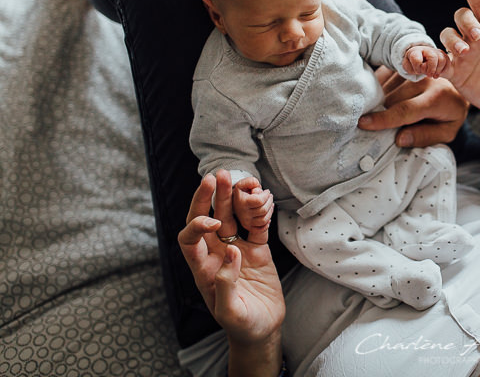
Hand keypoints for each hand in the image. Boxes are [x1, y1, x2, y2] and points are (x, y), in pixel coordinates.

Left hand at [178, 170, 284, 345]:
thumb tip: (230, 252)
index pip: (189, 238)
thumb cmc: (242, 326)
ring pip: (232, 216)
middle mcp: (217, 254)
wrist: (263, 329)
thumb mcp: (229, 312)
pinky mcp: (258, 250)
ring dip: (232, 197)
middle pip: (209, 218)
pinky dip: (260, 211)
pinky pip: (257, 226)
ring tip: (238, 177)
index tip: (213, 222)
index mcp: (203, 268)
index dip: (196, 225)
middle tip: (216, 176)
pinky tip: (262, 196)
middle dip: (210, 197)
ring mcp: (238, 249)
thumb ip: (225, 285)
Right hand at [233, 177, 274, 237]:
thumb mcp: (243, 183)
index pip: (259, 201)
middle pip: (263, 210)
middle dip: (270, 201)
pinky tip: (267, 215)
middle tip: (269, 196)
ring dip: (270, 210)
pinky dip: (267, 223)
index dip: (266, 195)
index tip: (266, 192)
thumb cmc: (241, 193)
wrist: (232, 203)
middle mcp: (243, 214)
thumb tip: (257, 185)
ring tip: (270, 204)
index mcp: (241, 202)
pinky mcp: (249, 227)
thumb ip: (250, 181)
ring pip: (264, 220)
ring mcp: (246, 222)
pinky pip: (261, 229)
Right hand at [358, 67, 468, 146]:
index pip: (405, 110)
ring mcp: (413, 69)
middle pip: (390, 100)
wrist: (460, 84)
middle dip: (380, 113)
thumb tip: (399, 139)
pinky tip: (383, 96)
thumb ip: (425, 137)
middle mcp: (424, 79)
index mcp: (437, 98)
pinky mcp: (405, 63)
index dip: (383, 119)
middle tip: (375, 125)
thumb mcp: (447, 131)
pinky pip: (383, 76)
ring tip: (381, 110)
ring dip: (379, 101)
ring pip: (384, 88)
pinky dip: (378, 88)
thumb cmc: (451, 112)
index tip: (363, 124)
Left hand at [402, 45, 449, 78]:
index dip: (417, 67)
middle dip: (430, 69)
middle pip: (432, 57)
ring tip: (433, 75)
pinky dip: (443, 71)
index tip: (417, 70)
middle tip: (428, 75)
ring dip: (437, 71)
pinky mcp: (445, 56)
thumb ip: (411, 69)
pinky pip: (447, 63)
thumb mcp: (409, 68)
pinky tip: (437, 74)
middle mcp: (427, 50)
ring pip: (442, 60)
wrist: (423, 62)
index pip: (416, 58)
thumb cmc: (415, 65)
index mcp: (416, 51)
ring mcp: (437, 52)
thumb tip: (421, 69)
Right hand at [440, 0, 479, 118]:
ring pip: (447, 35)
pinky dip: (434, 60)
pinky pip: (438, 61)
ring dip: (452, 40)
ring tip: (465, 52)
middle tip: (479, 36)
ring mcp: (463, 54)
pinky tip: (438, 65)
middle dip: (467, 22)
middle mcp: (475, 38)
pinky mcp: (455, 72)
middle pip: (461, 17)